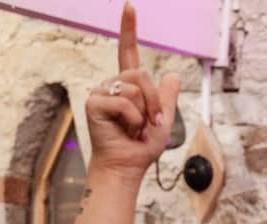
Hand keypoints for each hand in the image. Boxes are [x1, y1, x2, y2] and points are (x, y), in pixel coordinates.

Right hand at [84, 3, 179, 181]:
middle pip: (141, 74)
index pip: (128, 52)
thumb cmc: (142, 146)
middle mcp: (113, 85)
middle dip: (154, 101)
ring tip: (137, 128)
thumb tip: (172, 74)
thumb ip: (166, 97)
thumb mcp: (163, 119)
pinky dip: (133, 120)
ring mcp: (101, 92)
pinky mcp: (94, 103)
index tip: (130, 6)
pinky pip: (125, 103)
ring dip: (145, 112)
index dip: (129, 29)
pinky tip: (127, 130)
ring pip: (136, 88)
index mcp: (129, 86)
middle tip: (151, 123)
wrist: (128, 165)